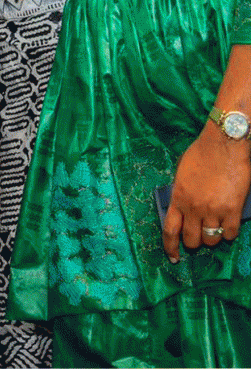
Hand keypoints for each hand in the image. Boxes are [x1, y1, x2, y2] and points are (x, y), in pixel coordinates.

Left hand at [162, 126, 249, 261]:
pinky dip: (229, 233)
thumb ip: (180, 194)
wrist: (223, 145)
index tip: (173, 257)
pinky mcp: (232, 209)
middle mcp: (193, 208)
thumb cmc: (201, 154)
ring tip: (214, 229)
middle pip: (191, 239)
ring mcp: (213, 210)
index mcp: (178, 198)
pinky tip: (228, 227)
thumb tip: (182, 208)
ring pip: (211, 239)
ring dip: (212, 238)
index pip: (169, 230)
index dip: (170, 247)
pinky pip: (230, 233)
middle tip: (199, 238)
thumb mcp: (181, 174)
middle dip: (194, 242)